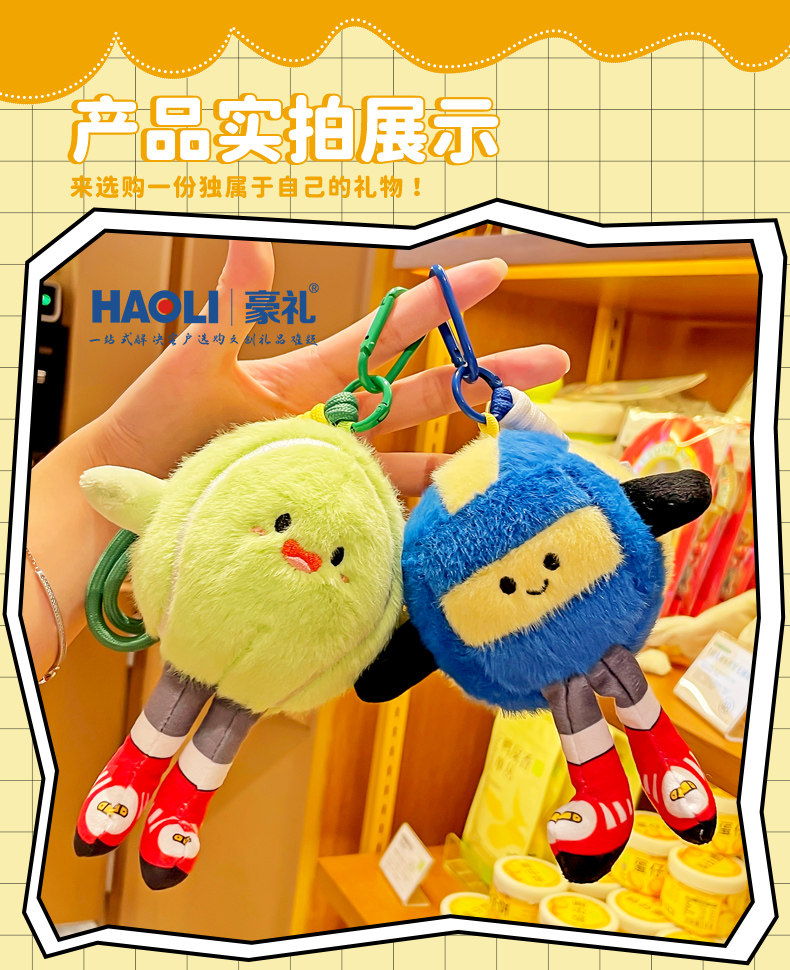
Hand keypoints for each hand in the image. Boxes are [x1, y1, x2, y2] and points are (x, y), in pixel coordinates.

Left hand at [94, 240, 569, 492]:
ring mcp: (338, 467)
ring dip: (473, 451)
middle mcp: (339, 420)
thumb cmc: (158, 417)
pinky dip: (427, 518)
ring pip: (420, 457)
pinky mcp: (330, 511)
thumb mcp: (198, 358)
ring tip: (530, 447)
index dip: (441, 301)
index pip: (393, 332)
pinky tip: (469, 520)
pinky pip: (387, 514)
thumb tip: (253, 240)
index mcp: (317, 375)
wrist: (132, 491)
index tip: (491, 272)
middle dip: (489, 377)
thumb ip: (235, 305)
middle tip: (551, 366)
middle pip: (428, 395)